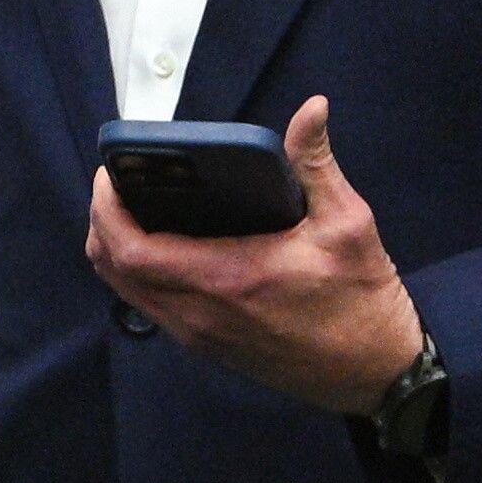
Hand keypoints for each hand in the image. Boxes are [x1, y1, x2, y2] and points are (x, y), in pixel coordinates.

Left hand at [87, 93, 425, 415]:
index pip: (131, 249)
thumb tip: (312, 109)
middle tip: (118, 181)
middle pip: (114, 269)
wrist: (379, 374)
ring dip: (116, 250)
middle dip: (103, 221)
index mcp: (228, 277)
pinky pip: (151, 307)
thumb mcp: (348, 224)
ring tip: (133, 208)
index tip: (111, 171)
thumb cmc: (365, 301)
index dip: (106, 208)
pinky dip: (139, 274)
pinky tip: (164, 245)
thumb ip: (318, 164)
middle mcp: (202, 313)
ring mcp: (201, 335)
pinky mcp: (209, 347)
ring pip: (127, 291)